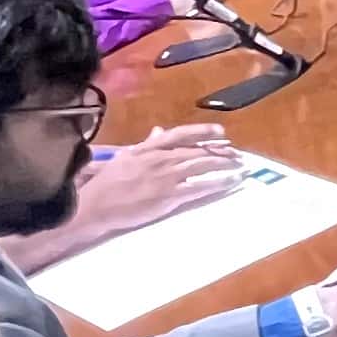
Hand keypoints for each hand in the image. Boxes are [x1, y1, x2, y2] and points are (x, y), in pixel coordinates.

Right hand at [70, 127, 240, 237]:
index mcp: (148, 148)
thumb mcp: (125, 158)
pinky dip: (219, 182)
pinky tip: (232, 181)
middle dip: (220, 151)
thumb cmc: (107, 184)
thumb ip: (146, 145)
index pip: (181, 134)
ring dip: (225, 164)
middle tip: (237, 154)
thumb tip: (158, 131)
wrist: (95, 206)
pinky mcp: (170, 195)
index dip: (203, 131)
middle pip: (197, 150)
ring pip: (203, 165)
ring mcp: (166, 176)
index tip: (221, 132)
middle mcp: (160, 158)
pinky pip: (200, 186)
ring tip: (240, 166)